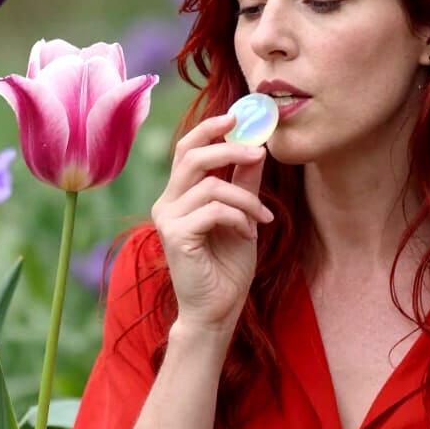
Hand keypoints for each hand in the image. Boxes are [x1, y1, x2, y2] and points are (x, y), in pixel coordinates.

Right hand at [150, 114, 272, 336]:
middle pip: (191, 155)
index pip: (187, 148)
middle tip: (259, 150)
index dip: (210, 128)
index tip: (239, 118)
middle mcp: (167, 202)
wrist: (218, 310)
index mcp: (178, 194)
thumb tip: (256, 147)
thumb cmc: (227, 267)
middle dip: (228, 147)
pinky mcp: (175, 236)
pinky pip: (213, 210)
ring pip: (209, 184)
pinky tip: (248, 233)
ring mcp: (167, 219)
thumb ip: (244, 184)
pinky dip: (238, 216)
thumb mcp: (243, 217)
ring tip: (262, 217)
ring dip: (245, 197)